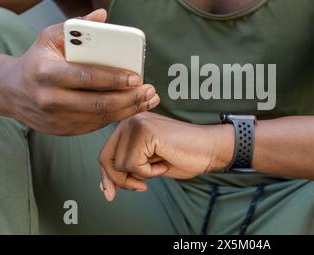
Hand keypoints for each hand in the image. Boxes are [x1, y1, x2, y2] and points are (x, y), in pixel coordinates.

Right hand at [3, 9, 159, 134]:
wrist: (14, 92)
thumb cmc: (39, 60)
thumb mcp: (50, 37)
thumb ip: (77, 25)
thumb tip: (103, 15)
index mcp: (48, 73)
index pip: (87, 77)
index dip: (114, 78)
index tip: (137, 77)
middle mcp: (50, 99)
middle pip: (98, 103)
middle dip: (129, 98)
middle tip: (149, 91)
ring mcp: (57, 119)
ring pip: (101, 117)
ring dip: (129, 110)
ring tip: (148, 100)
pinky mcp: (63, 131)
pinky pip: (96, 125)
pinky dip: (117, 116)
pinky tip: (132, 108)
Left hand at [98, 112, 233, 201]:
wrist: (208, 149)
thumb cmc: (183, 156)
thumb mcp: (148, 164)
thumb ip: (127, 168)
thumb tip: (105, 188)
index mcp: (130, 125)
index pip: (106, 153)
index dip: (107, 177)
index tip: (111, 194)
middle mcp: (130, 119)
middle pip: (106, 159)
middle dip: (120, 180)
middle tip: (141, 186)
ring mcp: (136, 123)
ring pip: (120, 165)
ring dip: (141, 174)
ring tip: (161, 163)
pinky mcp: (145, 131)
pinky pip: (133, 165)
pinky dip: (150, 172)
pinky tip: (165, 161)